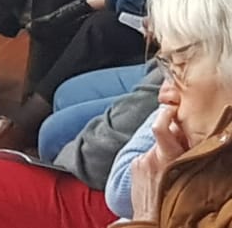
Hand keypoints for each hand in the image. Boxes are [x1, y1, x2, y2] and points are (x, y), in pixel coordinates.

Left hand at [131, 106, 188, 220]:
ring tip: (171, 168)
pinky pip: (148, 157)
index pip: (161, 127)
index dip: (165, 113)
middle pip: (165, 134)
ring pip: (157, 147)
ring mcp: (142, 162)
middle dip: (174, 135)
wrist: (154, 218)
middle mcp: (153, 157)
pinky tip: (160, 175)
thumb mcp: (191, 174)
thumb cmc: (176, 198)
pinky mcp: (135, 166)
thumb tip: (191, 135)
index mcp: (170, 158)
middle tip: (181, 141)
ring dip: (164, 151)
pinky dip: (154, 161)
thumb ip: (190, 153)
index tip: (171, 108)